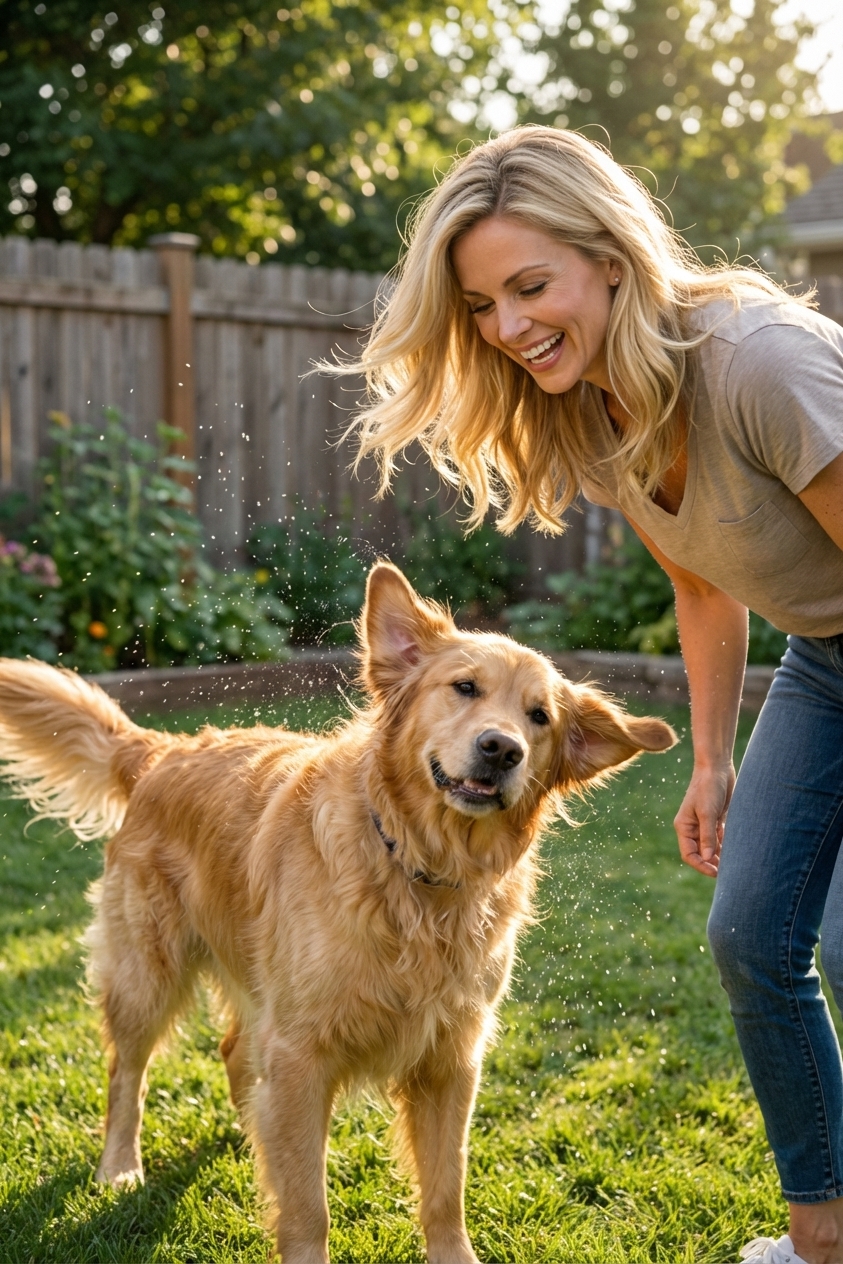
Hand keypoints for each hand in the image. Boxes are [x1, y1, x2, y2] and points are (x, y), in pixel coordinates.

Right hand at [674, 762, 735, 877]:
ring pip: (712, 847)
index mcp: (684, 827)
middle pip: (701, 853)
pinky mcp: (717, 820)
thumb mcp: (707, 813)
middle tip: (729, 872)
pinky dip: (727, 845)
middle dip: (712, 863)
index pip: (689, 854)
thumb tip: (706, 858)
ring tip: (735, 863)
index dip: (701, 866)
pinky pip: (721, 838)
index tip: (716, 873)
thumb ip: (707, 836)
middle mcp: (693, 828)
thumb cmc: (708, 787)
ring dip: (721, 856)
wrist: (717, 768)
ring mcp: (705, 824)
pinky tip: (737, 851)